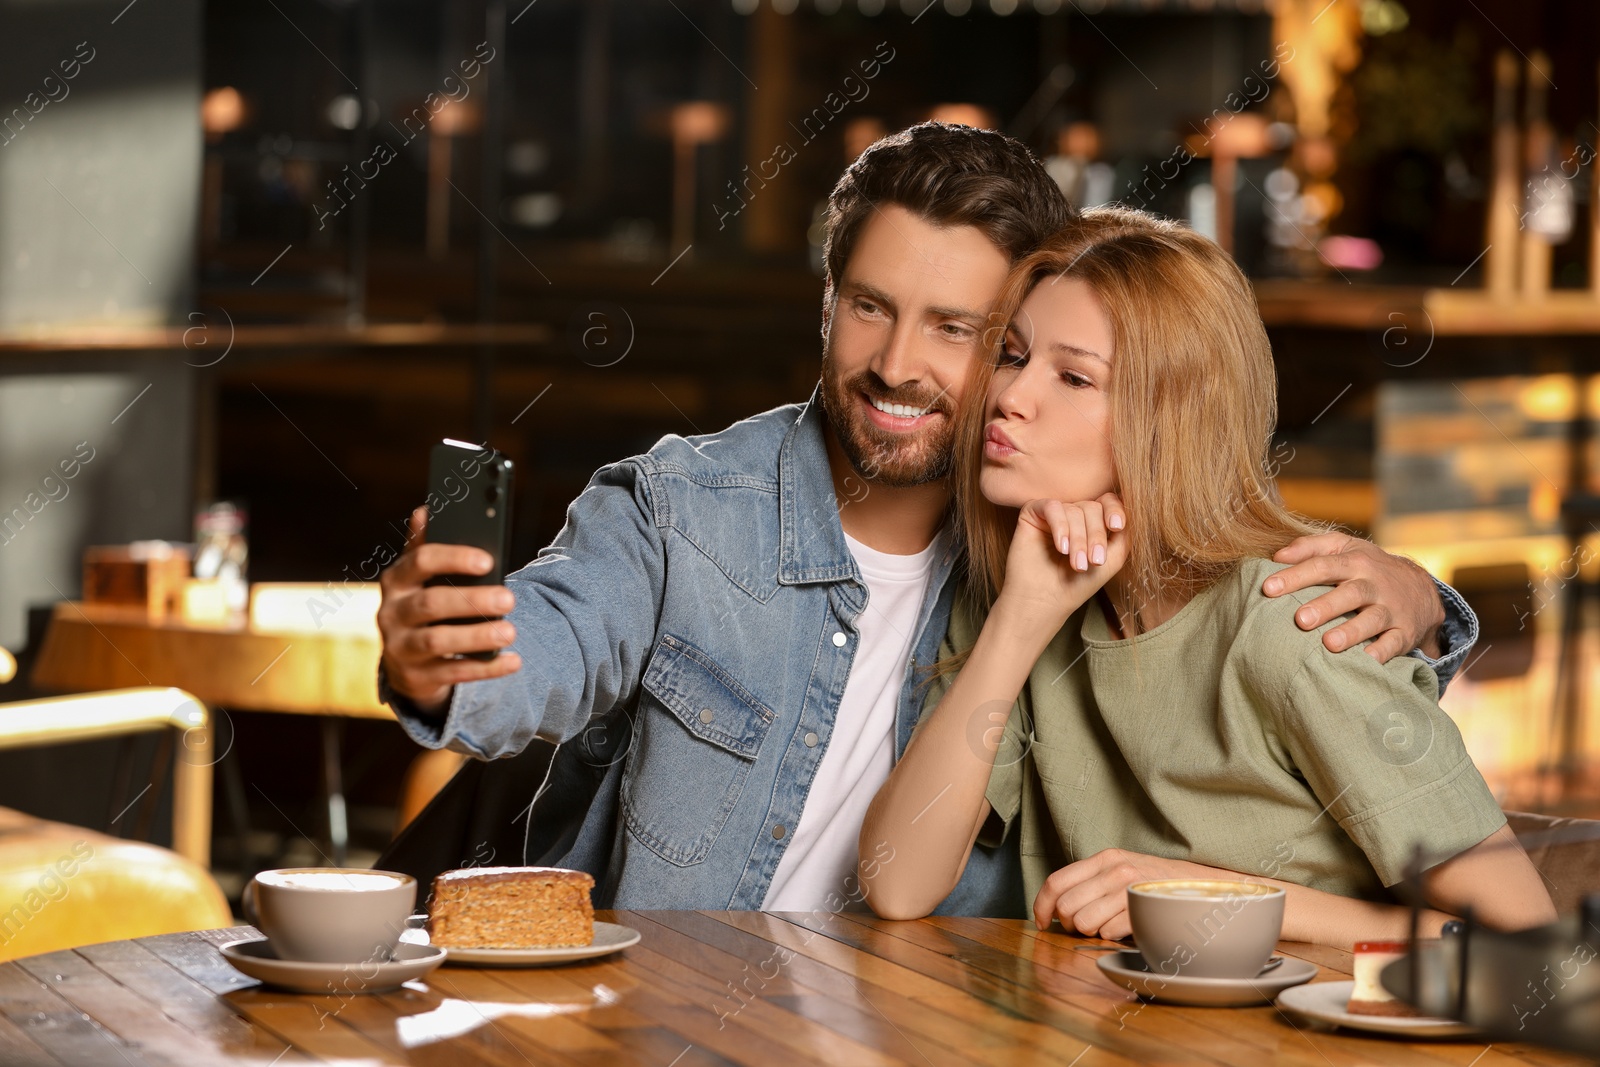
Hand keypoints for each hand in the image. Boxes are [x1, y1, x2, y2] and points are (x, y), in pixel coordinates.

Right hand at [377, 506, 521, 714]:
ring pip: (437, 641)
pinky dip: (485, 668)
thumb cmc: (424, 606)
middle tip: (509, 599)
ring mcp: (400, 648)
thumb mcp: (421, 578)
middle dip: (471, 601)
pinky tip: (513, 661)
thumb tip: (425, 509)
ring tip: (510, 632)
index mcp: (396, 581)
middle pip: (431, 604)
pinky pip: (453, 674)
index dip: (454, 559)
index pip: (420, 562)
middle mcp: (391, 614)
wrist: (407, 662)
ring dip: (477, 636)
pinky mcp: (415, 679)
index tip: (488, 560)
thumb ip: (426, 547)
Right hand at [995, 494, 1127, 630]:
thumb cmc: (1078, 584)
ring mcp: (1054, 512)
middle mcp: (1074, 513)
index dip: (1114, 510)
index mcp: (1093, 521)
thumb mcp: (1113, 558)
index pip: (1108, 501)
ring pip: (1074, 510)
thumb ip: (1125, 533)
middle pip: (1093, 507)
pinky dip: (1060, 526)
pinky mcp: (1033, 513)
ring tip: (1076, 564)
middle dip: (1095, 536)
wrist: (1045, 601)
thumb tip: (1130, 505)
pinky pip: (1052, 507)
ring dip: (1078, 539)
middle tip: (1093, 562)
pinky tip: (1061, 547)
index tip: (1116, 527)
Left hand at [1033, 849, 1229, 938]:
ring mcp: (1129, 887)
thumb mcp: (1123, 871)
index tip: (1041, 923)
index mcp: (1105, 858)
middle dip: (1069, 925)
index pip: (1056, 882)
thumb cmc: (1160, 884)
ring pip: (1084, 922)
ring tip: (1110, 926)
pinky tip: (1128, 928)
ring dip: (1093, 932)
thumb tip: (1057, 907)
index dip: (1041, 906)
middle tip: (1085, 928)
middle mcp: (1115, 869)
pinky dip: (1113, 936)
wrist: (1206, 887)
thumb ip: (1092, 882)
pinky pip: (1109, 932)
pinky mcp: (1143, 908)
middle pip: (1066, 907)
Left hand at [1263, 533, 1444, 662]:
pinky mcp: (1404, 631)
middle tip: (1300, 619)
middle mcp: (1373, 585)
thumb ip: (1310, 547)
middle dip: (1325, 606)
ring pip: (1373, 619)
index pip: (1323, 566)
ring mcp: (1390, 609)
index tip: (1268, 588)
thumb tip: (1276, 556)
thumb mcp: (1344, 547)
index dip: (1295, 576)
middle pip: (1350, 593)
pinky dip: (1382, 652)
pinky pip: (1394, 643)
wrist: (1421, 589)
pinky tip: (1366, 660)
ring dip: (1351, 632)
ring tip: (1328, 643)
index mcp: (1354, 562)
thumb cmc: (1367, 568)